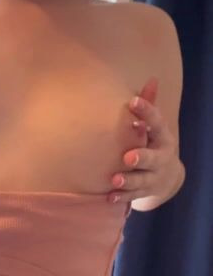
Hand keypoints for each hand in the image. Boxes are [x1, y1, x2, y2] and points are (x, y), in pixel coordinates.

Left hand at [109, 77, 184, 209]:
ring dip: (128, 180)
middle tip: (127, 157)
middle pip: (153, 158)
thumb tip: (151, 79)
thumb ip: (150, 107)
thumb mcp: (155, 128)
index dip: (146, 112)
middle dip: (141, 157)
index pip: (156, 122)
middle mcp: (161, 158)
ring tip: (114, 179)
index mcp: (163, 138)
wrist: (168, 179)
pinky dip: (121, 197)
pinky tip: (108, 196)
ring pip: (142, 180)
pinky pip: (133, 195)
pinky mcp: (145, 191)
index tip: (132, 101)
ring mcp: (153, 177)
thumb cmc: (153, 145)